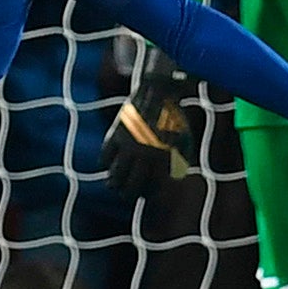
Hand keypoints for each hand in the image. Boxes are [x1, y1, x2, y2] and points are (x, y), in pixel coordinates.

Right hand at [101, 50, 193, 198]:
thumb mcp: (183, 140)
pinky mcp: (117, 133)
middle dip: (128, 194)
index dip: (147, 195)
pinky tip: (107, 164)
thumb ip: (177, 160)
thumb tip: (174, 178)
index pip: (152, 188)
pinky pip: (105, 155)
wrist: (158, 92)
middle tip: (126, 194)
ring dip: (113, 183)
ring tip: (113, 185)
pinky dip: (105, 162)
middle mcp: (145, 154)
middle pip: (131, 186)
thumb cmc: (173, 118)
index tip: (145, 196)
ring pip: (115, 174)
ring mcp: (129, 144)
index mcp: (163, 158)